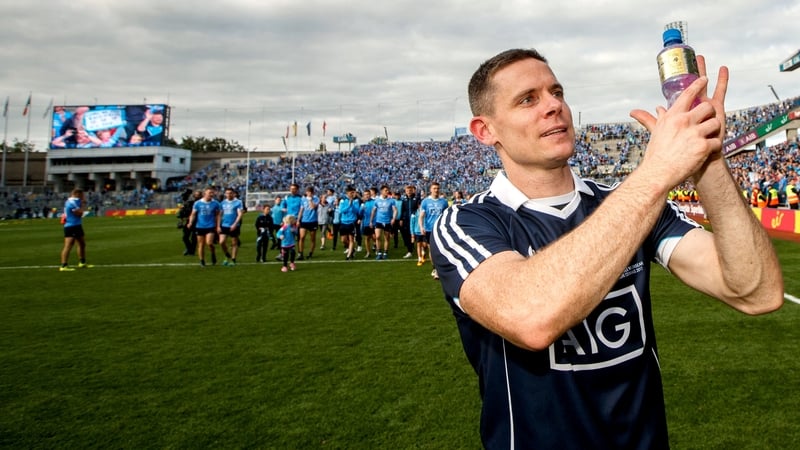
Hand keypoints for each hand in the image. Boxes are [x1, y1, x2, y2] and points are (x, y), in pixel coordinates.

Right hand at [629, 70, 723, 191]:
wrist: (658, 174)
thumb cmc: (656, 155)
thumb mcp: (656, 132)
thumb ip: (657, 119)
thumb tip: (651, 110)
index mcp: (672, 116)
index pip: (688, 94)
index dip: (698, 84)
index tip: (704, 78)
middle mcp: (684, 121)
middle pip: (707, 107)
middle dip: (709, 115)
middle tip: (705, 122)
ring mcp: (695, 133)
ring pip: (715, 123)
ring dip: (712, 132)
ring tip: (704, 140)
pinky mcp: (703, 146)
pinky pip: (716, 142)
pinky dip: (713, 148)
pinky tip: (705, 153)